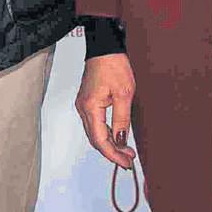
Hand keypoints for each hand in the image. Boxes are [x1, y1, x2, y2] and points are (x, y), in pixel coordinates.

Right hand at [76, 53, 136, 168]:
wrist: (105, 48)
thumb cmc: (114, 66)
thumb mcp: (124, 94)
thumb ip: (122, 120)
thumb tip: (122, 141)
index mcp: (90, 107)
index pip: (100, 140)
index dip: (113, 155)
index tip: (126, 162)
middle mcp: (83, 108)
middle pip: (95, 139)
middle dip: (112, 152)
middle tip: (128, 160)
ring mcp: (83, 105)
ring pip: (94, 133)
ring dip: (109, 144)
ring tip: (126, 150)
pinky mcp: (87, 102)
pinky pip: (95, 124)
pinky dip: (106, 134)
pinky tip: (117, 136)